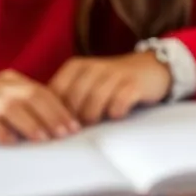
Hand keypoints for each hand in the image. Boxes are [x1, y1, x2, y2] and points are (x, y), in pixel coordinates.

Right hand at [0, 70, 79, 143]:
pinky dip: (0, 132)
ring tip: (43, 140)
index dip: (61, 108)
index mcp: (10, 80)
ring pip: (11, 107)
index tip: (75, 127)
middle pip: (31, 96)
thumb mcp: (2, 103)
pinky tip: (10, 143)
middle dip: (52, 116)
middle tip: (65, 134)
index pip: (42, 91)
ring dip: (30, 123)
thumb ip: (25, 107)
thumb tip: (59, 124)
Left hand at [48, 52, 171, 125]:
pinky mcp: (134, 83)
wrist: (150, 67)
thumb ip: (66, 96)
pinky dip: (116, 112)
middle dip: (74, 118)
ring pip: (95, 100)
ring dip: (94, 116)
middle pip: (74, 98)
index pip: (55, 91)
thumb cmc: (111, 82)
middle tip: (78, 128)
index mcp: (77, 66)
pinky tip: (117, 114)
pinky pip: (119, 102)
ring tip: (97, 121)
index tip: (57, 127)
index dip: (54, 113)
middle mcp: (95, 66)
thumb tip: (44, 122)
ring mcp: (116, 73)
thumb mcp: (85, 82)